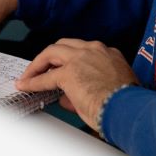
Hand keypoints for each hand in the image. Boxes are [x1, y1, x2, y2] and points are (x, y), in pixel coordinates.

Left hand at [15, 39, 138, 131]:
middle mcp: (94, 50)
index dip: (70, 59)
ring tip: (28, 75)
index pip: (82, 51)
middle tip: (40, 68)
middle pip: (63, 45)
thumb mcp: (110, 89)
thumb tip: (66, 97)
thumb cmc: (126, 104)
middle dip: (50, 56)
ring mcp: (80, 59)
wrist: (128, 109)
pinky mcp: (69, 73)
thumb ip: (88, 88)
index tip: (63, 67)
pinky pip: (46, 77)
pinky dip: (34, 81)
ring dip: (38, 64)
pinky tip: (26, 85)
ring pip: (52, 52)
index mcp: (108, 53)